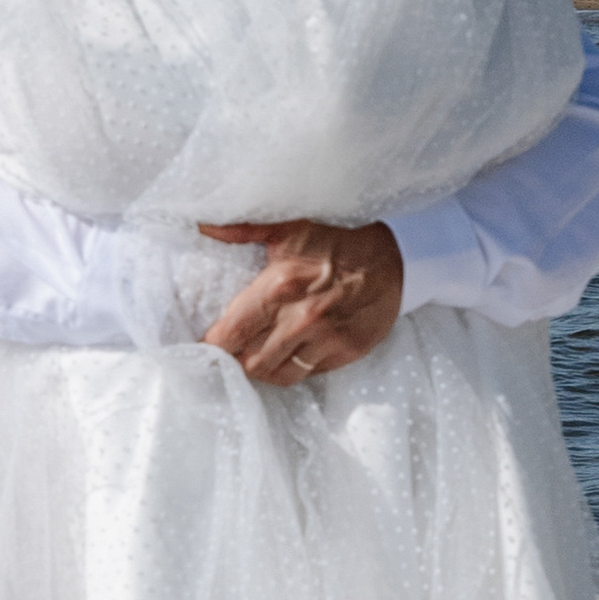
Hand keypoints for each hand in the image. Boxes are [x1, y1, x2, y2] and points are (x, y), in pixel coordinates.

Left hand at [198, 217, 403, 383]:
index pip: (229, 333)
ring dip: (258, 367)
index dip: (210, 343)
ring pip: (273, 374)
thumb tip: (202, 225)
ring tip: (251, 354)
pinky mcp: (344, 354)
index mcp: (280, 286)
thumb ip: (242, 228)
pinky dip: (289, 368)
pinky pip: (303, 374)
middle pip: (247, 361)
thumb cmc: (338, 240)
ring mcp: (325, 340)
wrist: (397, 258)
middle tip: (225, 350)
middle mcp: (301, 319)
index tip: (201, 341)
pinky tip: (284, 354)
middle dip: (232, 358)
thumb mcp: (290, 226)